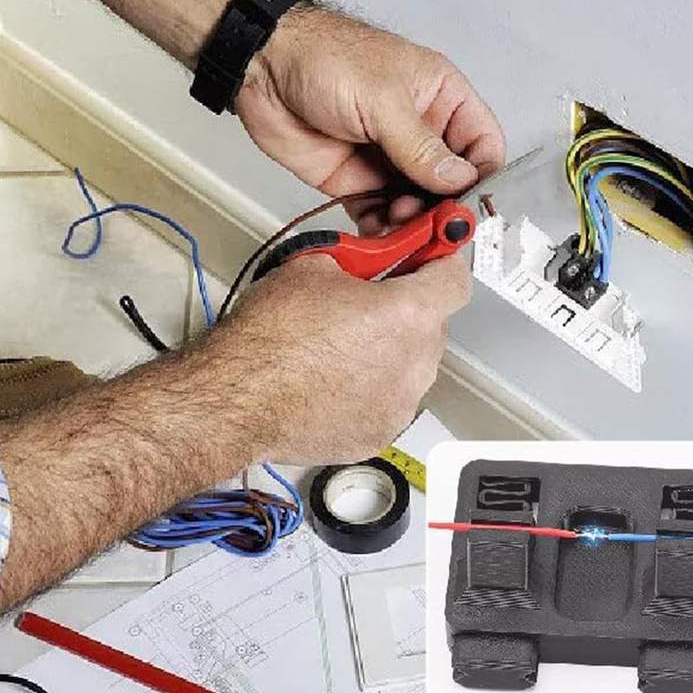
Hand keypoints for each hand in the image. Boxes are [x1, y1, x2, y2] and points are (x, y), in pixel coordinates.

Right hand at [202, 253, 470, 464]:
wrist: (237, 398)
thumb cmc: (269, 338)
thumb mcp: (313, 265)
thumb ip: (359, 261)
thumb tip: (365, 261)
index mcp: (408, 314)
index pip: (455, 279)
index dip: (440, 262)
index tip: (429, 258)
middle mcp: (415, 363)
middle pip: (431, 324)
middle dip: (405, 308)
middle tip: (365, 300)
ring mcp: (399, 405)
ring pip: (410, 365)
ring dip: (388, 350)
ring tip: (339, 344)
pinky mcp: (377, 434)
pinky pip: (387, 400)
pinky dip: (369, 388)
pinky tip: (332, 379)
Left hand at [236, 6, 505, 233]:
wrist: (262, 69)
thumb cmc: (324, 58)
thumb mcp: (382, 100)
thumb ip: (421, 146)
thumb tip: (458, 180)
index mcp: (440, 97)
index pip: (482, 143)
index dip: (482, 176)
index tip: (471, 204)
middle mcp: (419, 131)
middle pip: (450, 183)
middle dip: (444, 207)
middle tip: (432, 224)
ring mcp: (388, 159)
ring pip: (417, 204)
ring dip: (413, 222)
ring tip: (399, 224)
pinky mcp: (356, 181)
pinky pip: (379, 215)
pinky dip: (382, 230)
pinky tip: (378, 233)